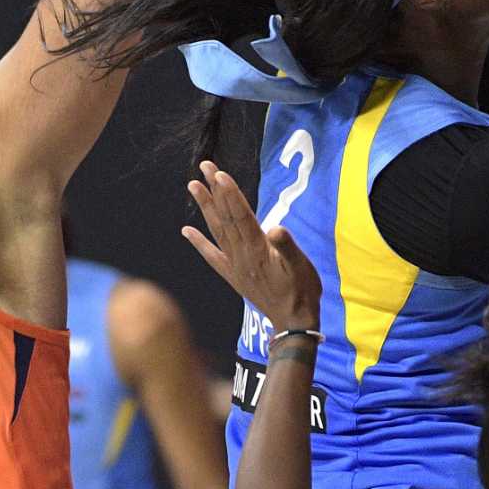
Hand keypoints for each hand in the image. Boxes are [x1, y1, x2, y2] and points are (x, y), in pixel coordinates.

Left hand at [183, 161, 321, 329]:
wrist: (292, 322)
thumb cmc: (302, 291)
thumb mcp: (301, 268)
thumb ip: (288, 248)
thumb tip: (276, 228)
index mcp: (258, 250)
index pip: (241, 216)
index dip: (230, 194)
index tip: (219, 174)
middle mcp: (241, 256)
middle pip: (225, 217)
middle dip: (214, 190)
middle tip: (204, 166)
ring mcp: (234, 265)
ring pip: (216, 230)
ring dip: (205, 207)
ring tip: (193, 185)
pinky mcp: (232, 275)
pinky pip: (211, 256)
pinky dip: (198, 242)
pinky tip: (186, 231)